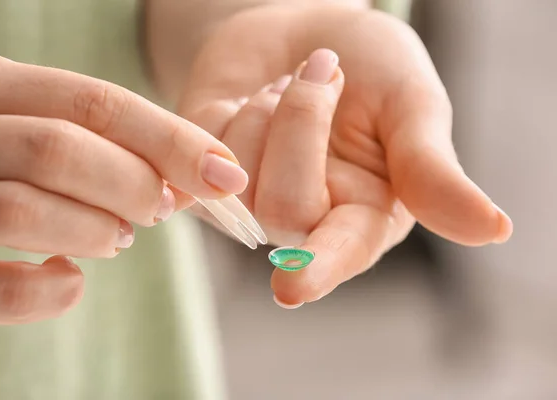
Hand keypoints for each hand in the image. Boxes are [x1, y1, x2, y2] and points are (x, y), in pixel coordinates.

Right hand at [0, 52, 247, 323]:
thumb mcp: (25, 131)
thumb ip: (94, 143)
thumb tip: (192, 177)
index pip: (95, 102)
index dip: (171, 139)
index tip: (226, 174)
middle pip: (62, 148)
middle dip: (134, 186)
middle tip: (158, 210)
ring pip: (27, 210)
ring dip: (96, 231)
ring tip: (114, 238)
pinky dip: (49, 293)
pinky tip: (67, 279)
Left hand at [177, 4, 512, 306]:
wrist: (306, 32)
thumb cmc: (371, 69)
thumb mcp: (411, 105)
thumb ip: (432, 168)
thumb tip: (493, 230)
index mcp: (365, 216)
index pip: (339, 254)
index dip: (319, 270)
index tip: (291, 289)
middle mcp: (306, 221)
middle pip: (280, 207)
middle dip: (302, 119)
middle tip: (325, 70)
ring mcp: (251, 202)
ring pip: (236, 177)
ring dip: (269, 106)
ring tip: (289, 85)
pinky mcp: (207, 178)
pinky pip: (196, 156)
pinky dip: (230, 110)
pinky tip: (253, 100)